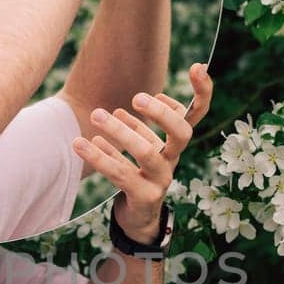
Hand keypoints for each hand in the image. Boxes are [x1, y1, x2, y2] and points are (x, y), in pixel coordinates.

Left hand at [71, 63, 213, 242]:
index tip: (196, 66)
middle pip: (181, 133)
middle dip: (162, 114)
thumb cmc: (139, 174)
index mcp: (175, 143)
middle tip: (136, 98)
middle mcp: (173, 159)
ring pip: (147, 153)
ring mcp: (162, 180)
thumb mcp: (141, 146)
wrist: (138, 216)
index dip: (202, 92)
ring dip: (121, 132)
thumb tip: (120, 109)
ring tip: (96, 114)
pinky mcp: (144, 196)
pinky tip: (81, 143)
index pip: (196, 114)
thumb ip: (134, 127)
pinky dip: (99, 156)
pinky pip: (120, 173)